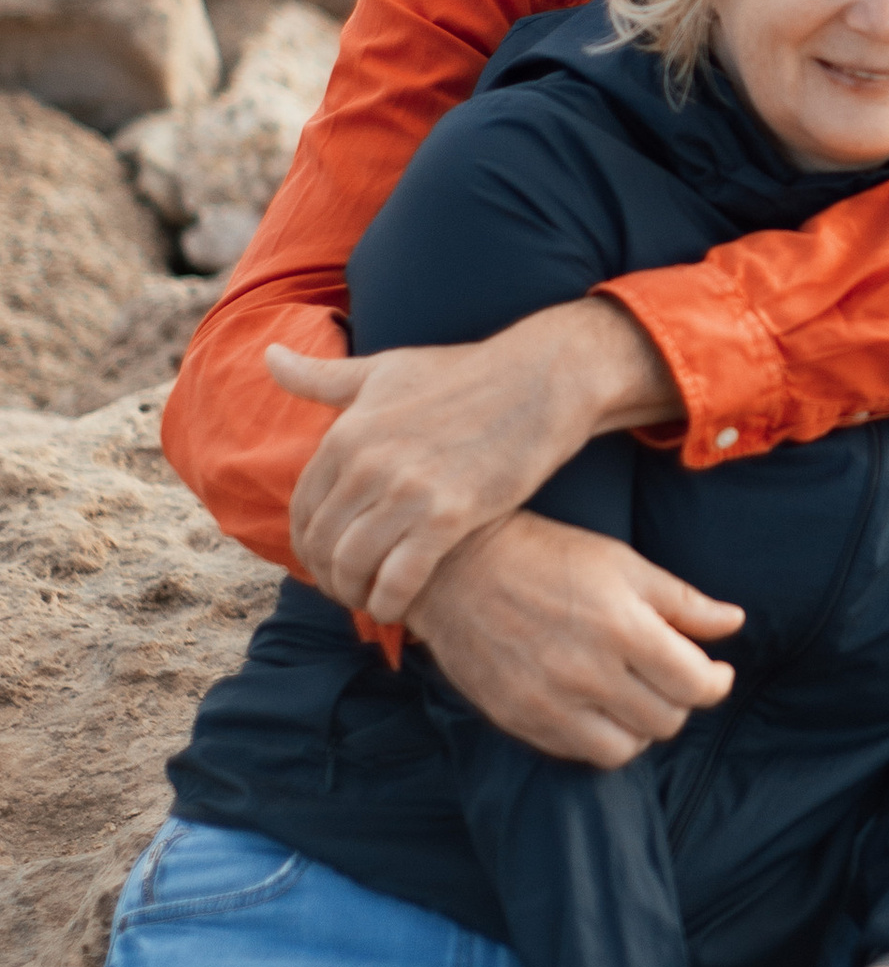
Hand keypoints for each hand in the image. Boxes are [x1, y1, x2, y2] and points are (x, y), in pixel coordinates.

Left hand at [270, 298, 680, 619]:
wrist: (541, 379)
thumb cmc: (465, 374)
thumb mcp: (385, 369)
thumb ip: (323, 376)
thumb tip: (269, 357)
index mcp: (346, 433)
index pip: (303, 508)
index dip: (307, 544)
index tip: (325, 559)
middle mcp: (367, 464)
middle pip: (322, 543)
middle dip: (327, 576)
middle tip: (347, 588)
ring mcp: (406, 491)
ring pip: (352, 567)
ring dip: (354, 594)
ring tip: (369, 600)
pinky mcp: (448, 517)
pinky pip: (398, 580)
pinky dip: (389, 604)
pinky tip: (396, 609)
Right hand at [409, 514, 738, 767]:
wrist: (456, 570)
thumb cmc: (546, 556)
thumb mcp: (621, 564)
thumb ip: (682, 600)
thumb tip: (734, 622)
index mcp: (622, 627)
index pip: (695, 685)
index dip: (715, 682)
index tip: (714, 672)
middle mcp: (588, 673)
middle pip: (666, 720)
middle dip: (680, 700)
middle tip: (671, 678)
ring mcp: (550, 703)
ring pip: (625, 748)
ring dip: (640, 727)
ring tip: (635, 697)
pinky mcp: (519, 721)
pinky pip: (578, 753)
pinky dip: (599, 737)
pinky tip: (597, 707)